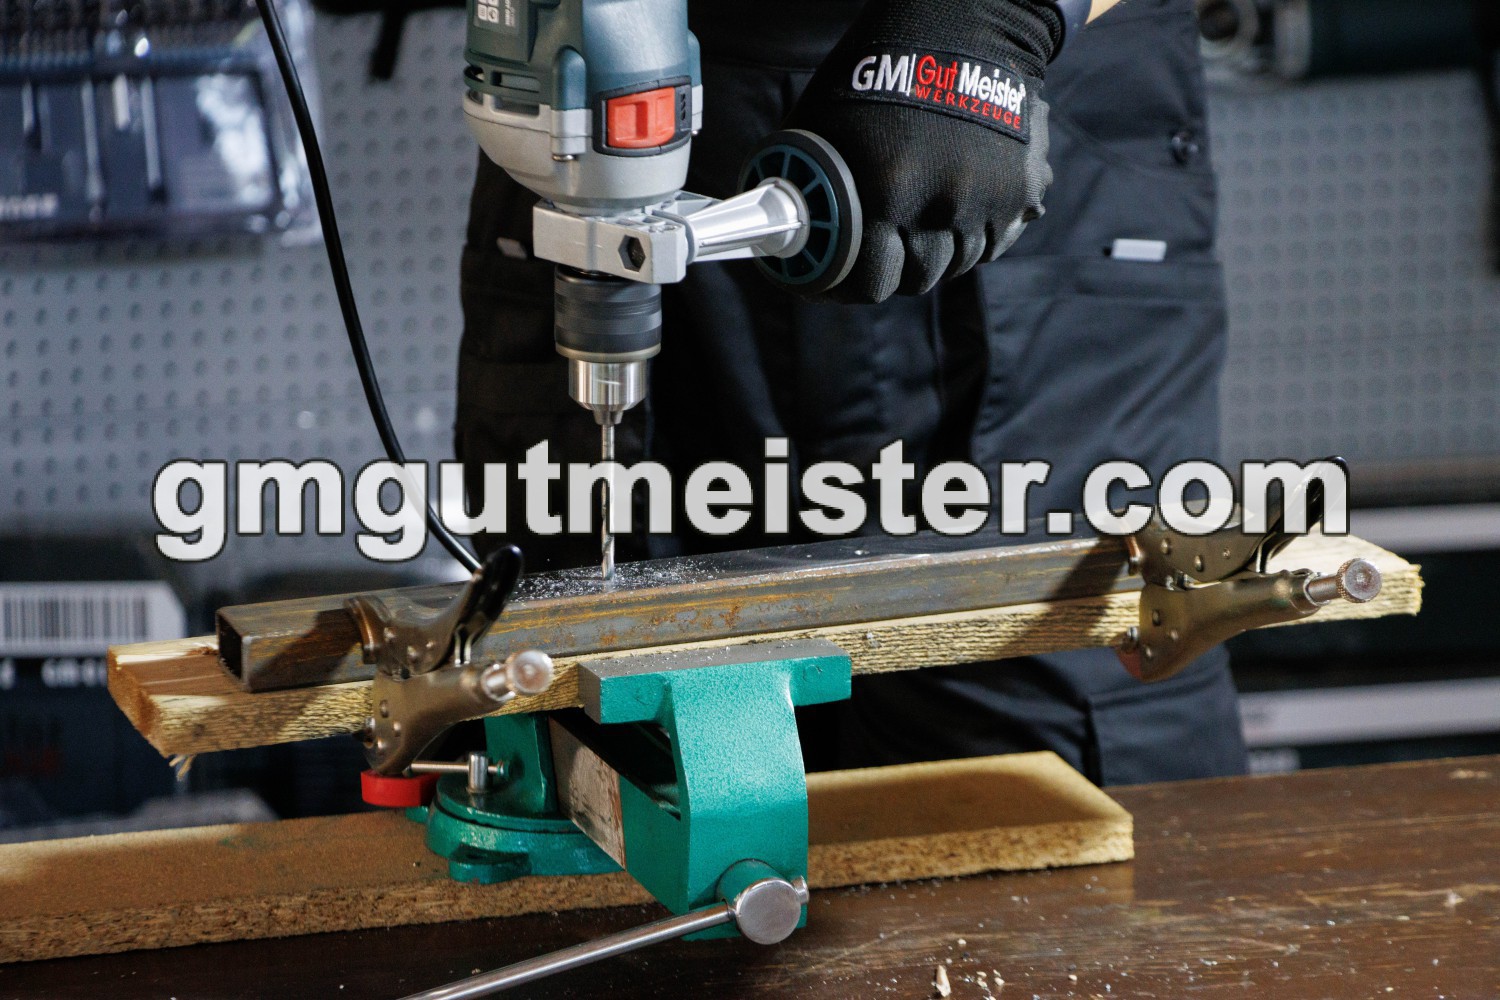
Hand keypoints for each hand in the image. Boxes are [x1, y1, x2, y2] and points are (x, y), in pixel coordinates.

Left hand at [784, 0, 1063, 303]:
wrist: (966, 26)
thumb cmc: (880, 69)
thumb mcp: (825, 122)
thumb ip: (811, 179)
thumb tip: (785, 227)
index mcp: (888, 188)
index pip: (873, 280)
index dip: (855, 285)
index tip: (848, 281)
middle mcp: (943, 201)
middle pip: (920, 277)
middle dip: (899, 270)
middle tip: (887, 254)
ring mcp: (989, 199)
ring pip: (960, 263)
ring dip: (939, 253)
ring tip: (923, 226)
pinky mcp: (1022, 191)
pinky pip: (996, 241)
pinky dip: (976, 235)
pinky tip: (958, 211)